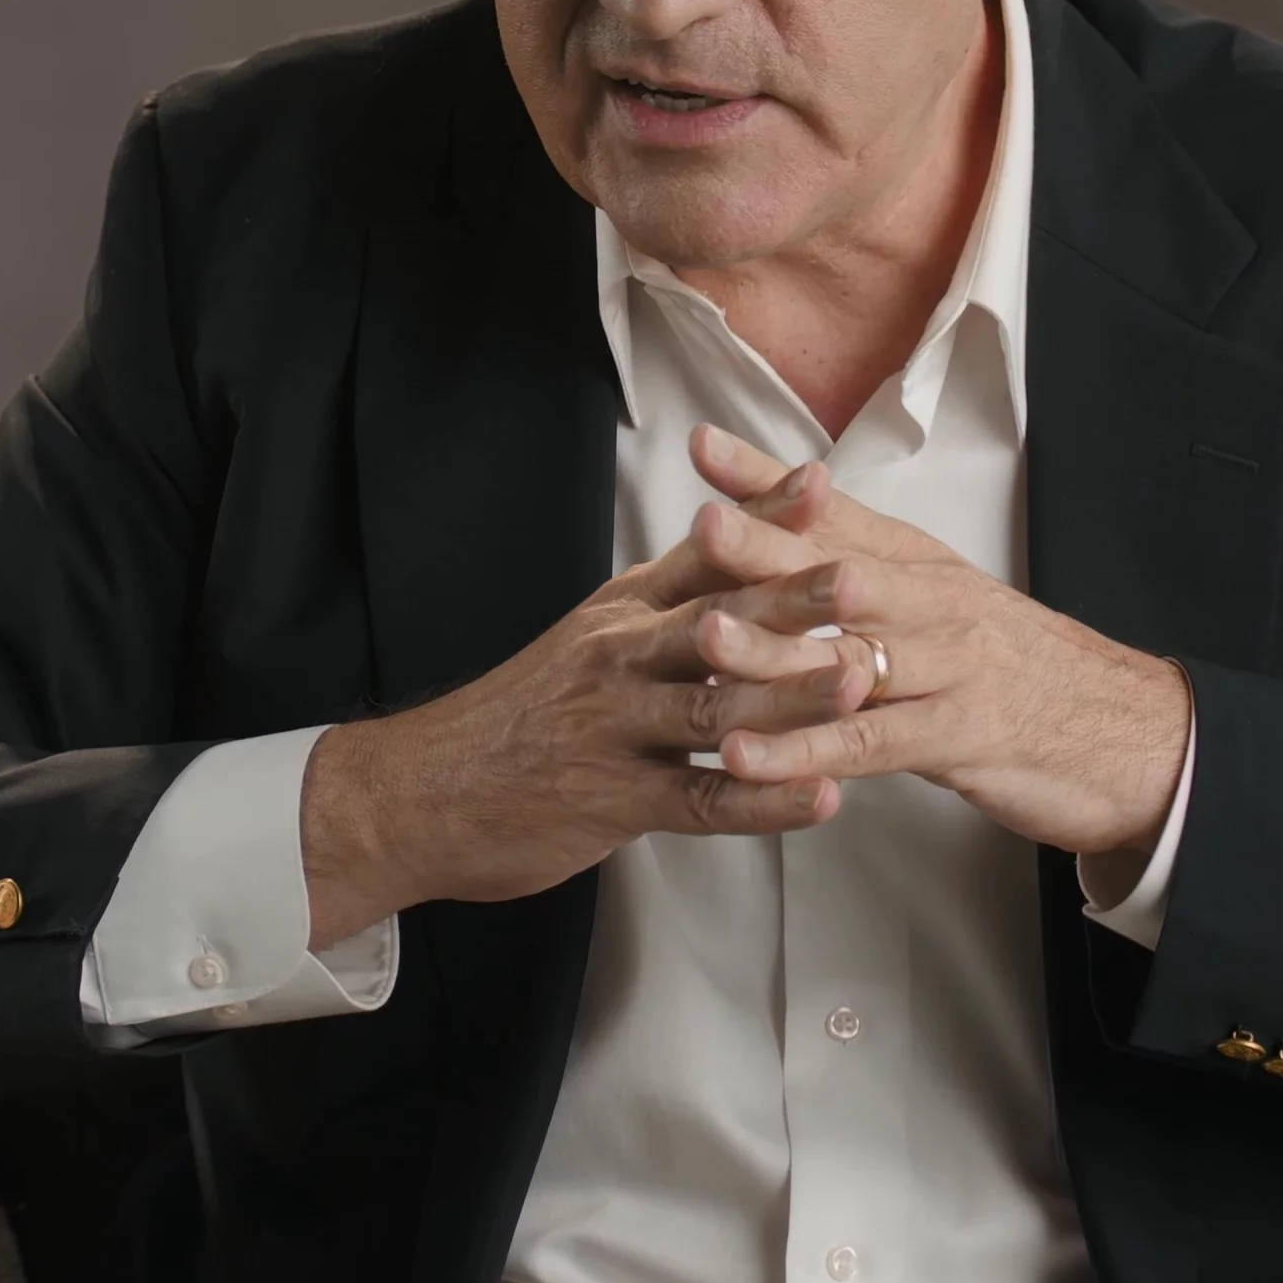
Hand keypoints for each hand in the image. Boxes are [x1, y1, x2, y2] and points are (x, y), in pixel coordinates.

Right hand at [300, 501, 877, 944]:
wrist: (417, 792)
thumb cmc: (515, 716)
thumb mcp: (585, 638)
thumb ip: (662, 602)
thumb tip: (734, 550)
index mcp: (621, 612)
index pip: (701, 554)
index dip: (763, 517)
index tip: (823, 481)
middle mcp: (620, 658)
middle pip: (717, 621)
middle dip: (794, 598)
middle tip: (865, 574)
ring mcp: (617, 729)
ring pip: (715, 707)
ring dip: (790, 695)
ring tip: (858, 680)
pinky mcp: (614, 799)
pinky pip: (703, 800)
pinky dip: (765, 801)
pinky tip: (821, 798)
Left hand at [684, 425, 1192, 867]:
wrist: (1132, 732)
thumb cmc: (1021, 668)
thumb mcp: (945, 602)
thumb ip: (869, 569)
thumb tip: (792, 526)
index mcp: (922, 566)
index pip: (837, 512)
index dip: (770, 479)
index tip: (703, 446)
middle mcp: (932, 605)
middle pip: (837, 570)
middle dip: (766, 547)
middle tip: (700, 526)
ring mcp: (949, 669)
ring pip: (848, 655)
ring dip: (773, 650)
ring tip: (705, 638)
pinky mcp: (961, 737)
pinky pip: (870, 743)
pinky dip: (806, 751)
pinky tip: (746, 758)